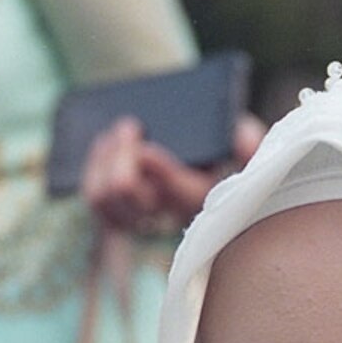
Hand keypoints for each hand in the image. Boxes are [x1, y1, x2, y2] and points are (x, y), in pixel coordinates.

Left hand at [79, 112, 264, 236]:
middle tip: (130, 125)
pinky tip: (107, 143)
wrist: (187, 143)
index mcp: (204, 197)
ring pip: (104, 198)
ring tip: (120, 130)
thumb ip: (248, 138)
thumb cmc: (214, 139)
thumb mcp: (237, 133)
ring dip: (106, 159)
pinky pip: (93, 197)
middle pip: (132, 198)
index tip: (147, 150)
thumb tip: (246, 142)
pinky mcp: (116, 213)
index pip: (184, 195)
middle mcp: (169, 215)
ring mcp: (138, 217)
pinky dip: (94, 166)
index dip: (163, 174)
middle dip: (124, 160)